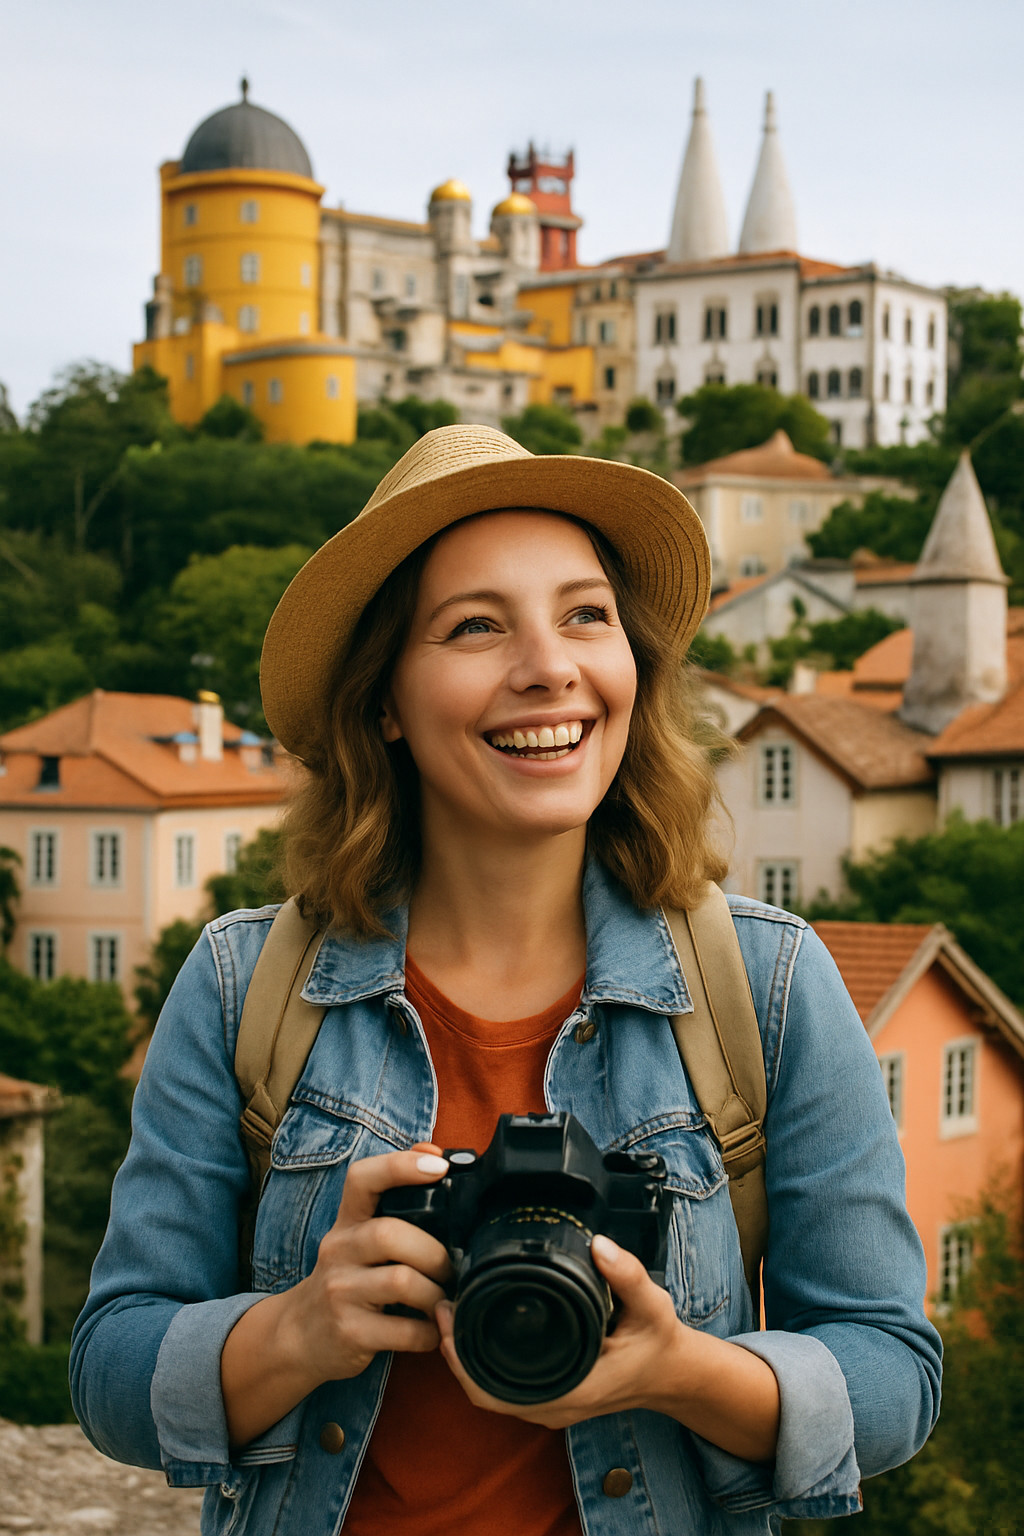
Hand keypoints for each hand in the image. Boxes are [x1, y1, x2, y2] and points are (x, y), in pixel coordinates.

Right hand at [221, 1142, 451, 1446]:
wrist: (296, 1336)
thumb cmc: (347, 1278)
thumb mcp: (360, 1236)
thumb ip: (394, 1197)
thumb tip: (433, 1152)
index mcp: (347, 1221)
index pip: (362, 1178)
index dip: (400, 1166)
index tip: (440, 1165)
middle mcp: (338, 1250)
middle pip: (390, 1234)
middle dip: (434, 1252)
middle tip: (452, 1269)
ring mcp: (340, 1291)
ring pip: (402, 1282)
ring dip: (436, 1295)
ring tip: (444, 1303)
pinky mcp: (348, 1332)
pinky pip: (403, 1330)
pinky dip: (429, 1333)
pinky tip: (432, 1332)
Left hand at [436, 1234, 780, 1459]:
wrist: (674, 1374)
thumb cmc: (659, 1342)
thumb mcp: (652, 1305)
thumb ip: (626, 1275)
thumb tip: (597, 1245)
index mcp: (573, 1389)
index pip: (498, 1391)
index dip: (463, 1360)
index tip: (449, 1317)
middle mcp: (556, 1405)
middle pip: (484, 1391)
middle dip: (455, 1352)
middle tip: (442, 1304)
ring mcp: (552, 1405)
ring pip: (491, 1392)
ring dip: (467, 1358)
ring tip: (451, 1312)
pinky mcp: (552, 1397)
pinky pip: (505, 1389)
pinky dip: (484, 1365)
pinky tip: (475, 1330)